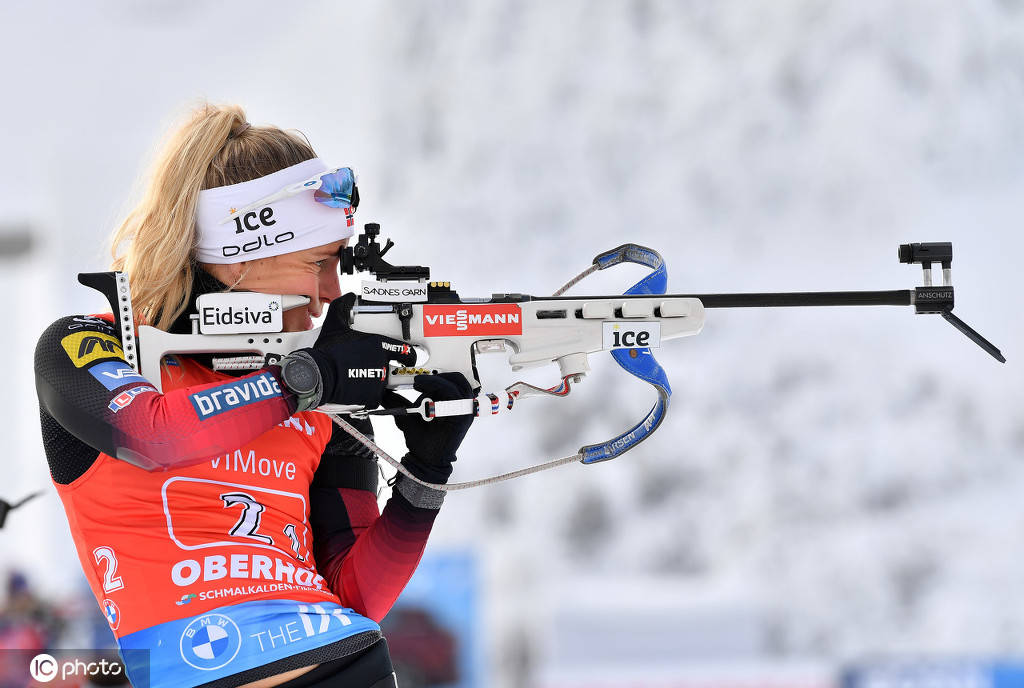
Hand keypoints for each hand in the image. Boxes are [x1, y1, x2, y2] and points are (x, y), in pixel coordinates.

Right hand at [295, 293, 415, 407]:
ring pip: (383, 382)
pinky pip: (375, 397)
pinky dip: (367, 395)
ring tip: (358, 379)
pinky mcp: (372, 397)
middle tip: (371, 369)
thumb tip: (349, 297)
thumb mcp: (335, 324)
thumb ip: (343, 307)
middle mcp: (382, 363)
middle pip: (391, 368)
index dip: (410, 355)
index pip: (405, 351)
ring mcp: (379, 381)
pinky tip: (355, 389)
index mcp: (379, 345)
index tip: (411, 358)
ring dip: (374, 382)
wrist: (318, 375)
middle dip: (384, 369)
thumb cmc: (328, 352)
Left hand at [383, 373, 474, 483]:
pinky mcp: (463, 416)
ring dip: (437, 380)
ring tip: (418, 384)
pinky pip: (455, 395)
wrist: (423, 458)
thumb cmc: (420, 438)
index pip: (449, 379)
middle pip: (456, 377)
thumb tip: (383, 392)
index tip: (415, 379)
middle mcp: (459, 404)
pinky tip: (426, 396)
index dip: (435, 374)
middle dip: (437, 375)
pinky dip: (440, 390)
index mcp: (449, 401)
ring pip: (457, 383)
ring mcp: (463, 409)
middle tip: (417, 381)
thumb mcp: (406, 415)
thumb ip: (397, 402)